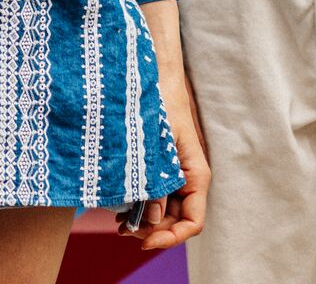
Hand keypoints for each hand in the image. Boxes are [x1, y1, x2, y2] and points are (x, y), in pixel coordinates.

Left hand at [122, 72, 209, 249]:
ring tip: (119, 223)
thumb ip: (155, 182)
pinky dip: (140, 204)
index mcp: (196, 174)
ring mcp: (174, 171)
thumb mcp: (157, 144)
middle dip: (153, 230)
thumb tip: (150, 218)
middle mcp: (188, 177)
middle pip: (176, 219)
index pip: (192, 221)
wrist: (153, 74)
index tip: (144, 241)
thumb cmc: (160, 103)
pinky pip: (154, 192)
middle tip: (122, 231)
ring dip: (145, 220)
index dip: (171, 236)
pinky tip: (121, 206)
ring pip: (164, 208)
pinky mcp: (160, 165)